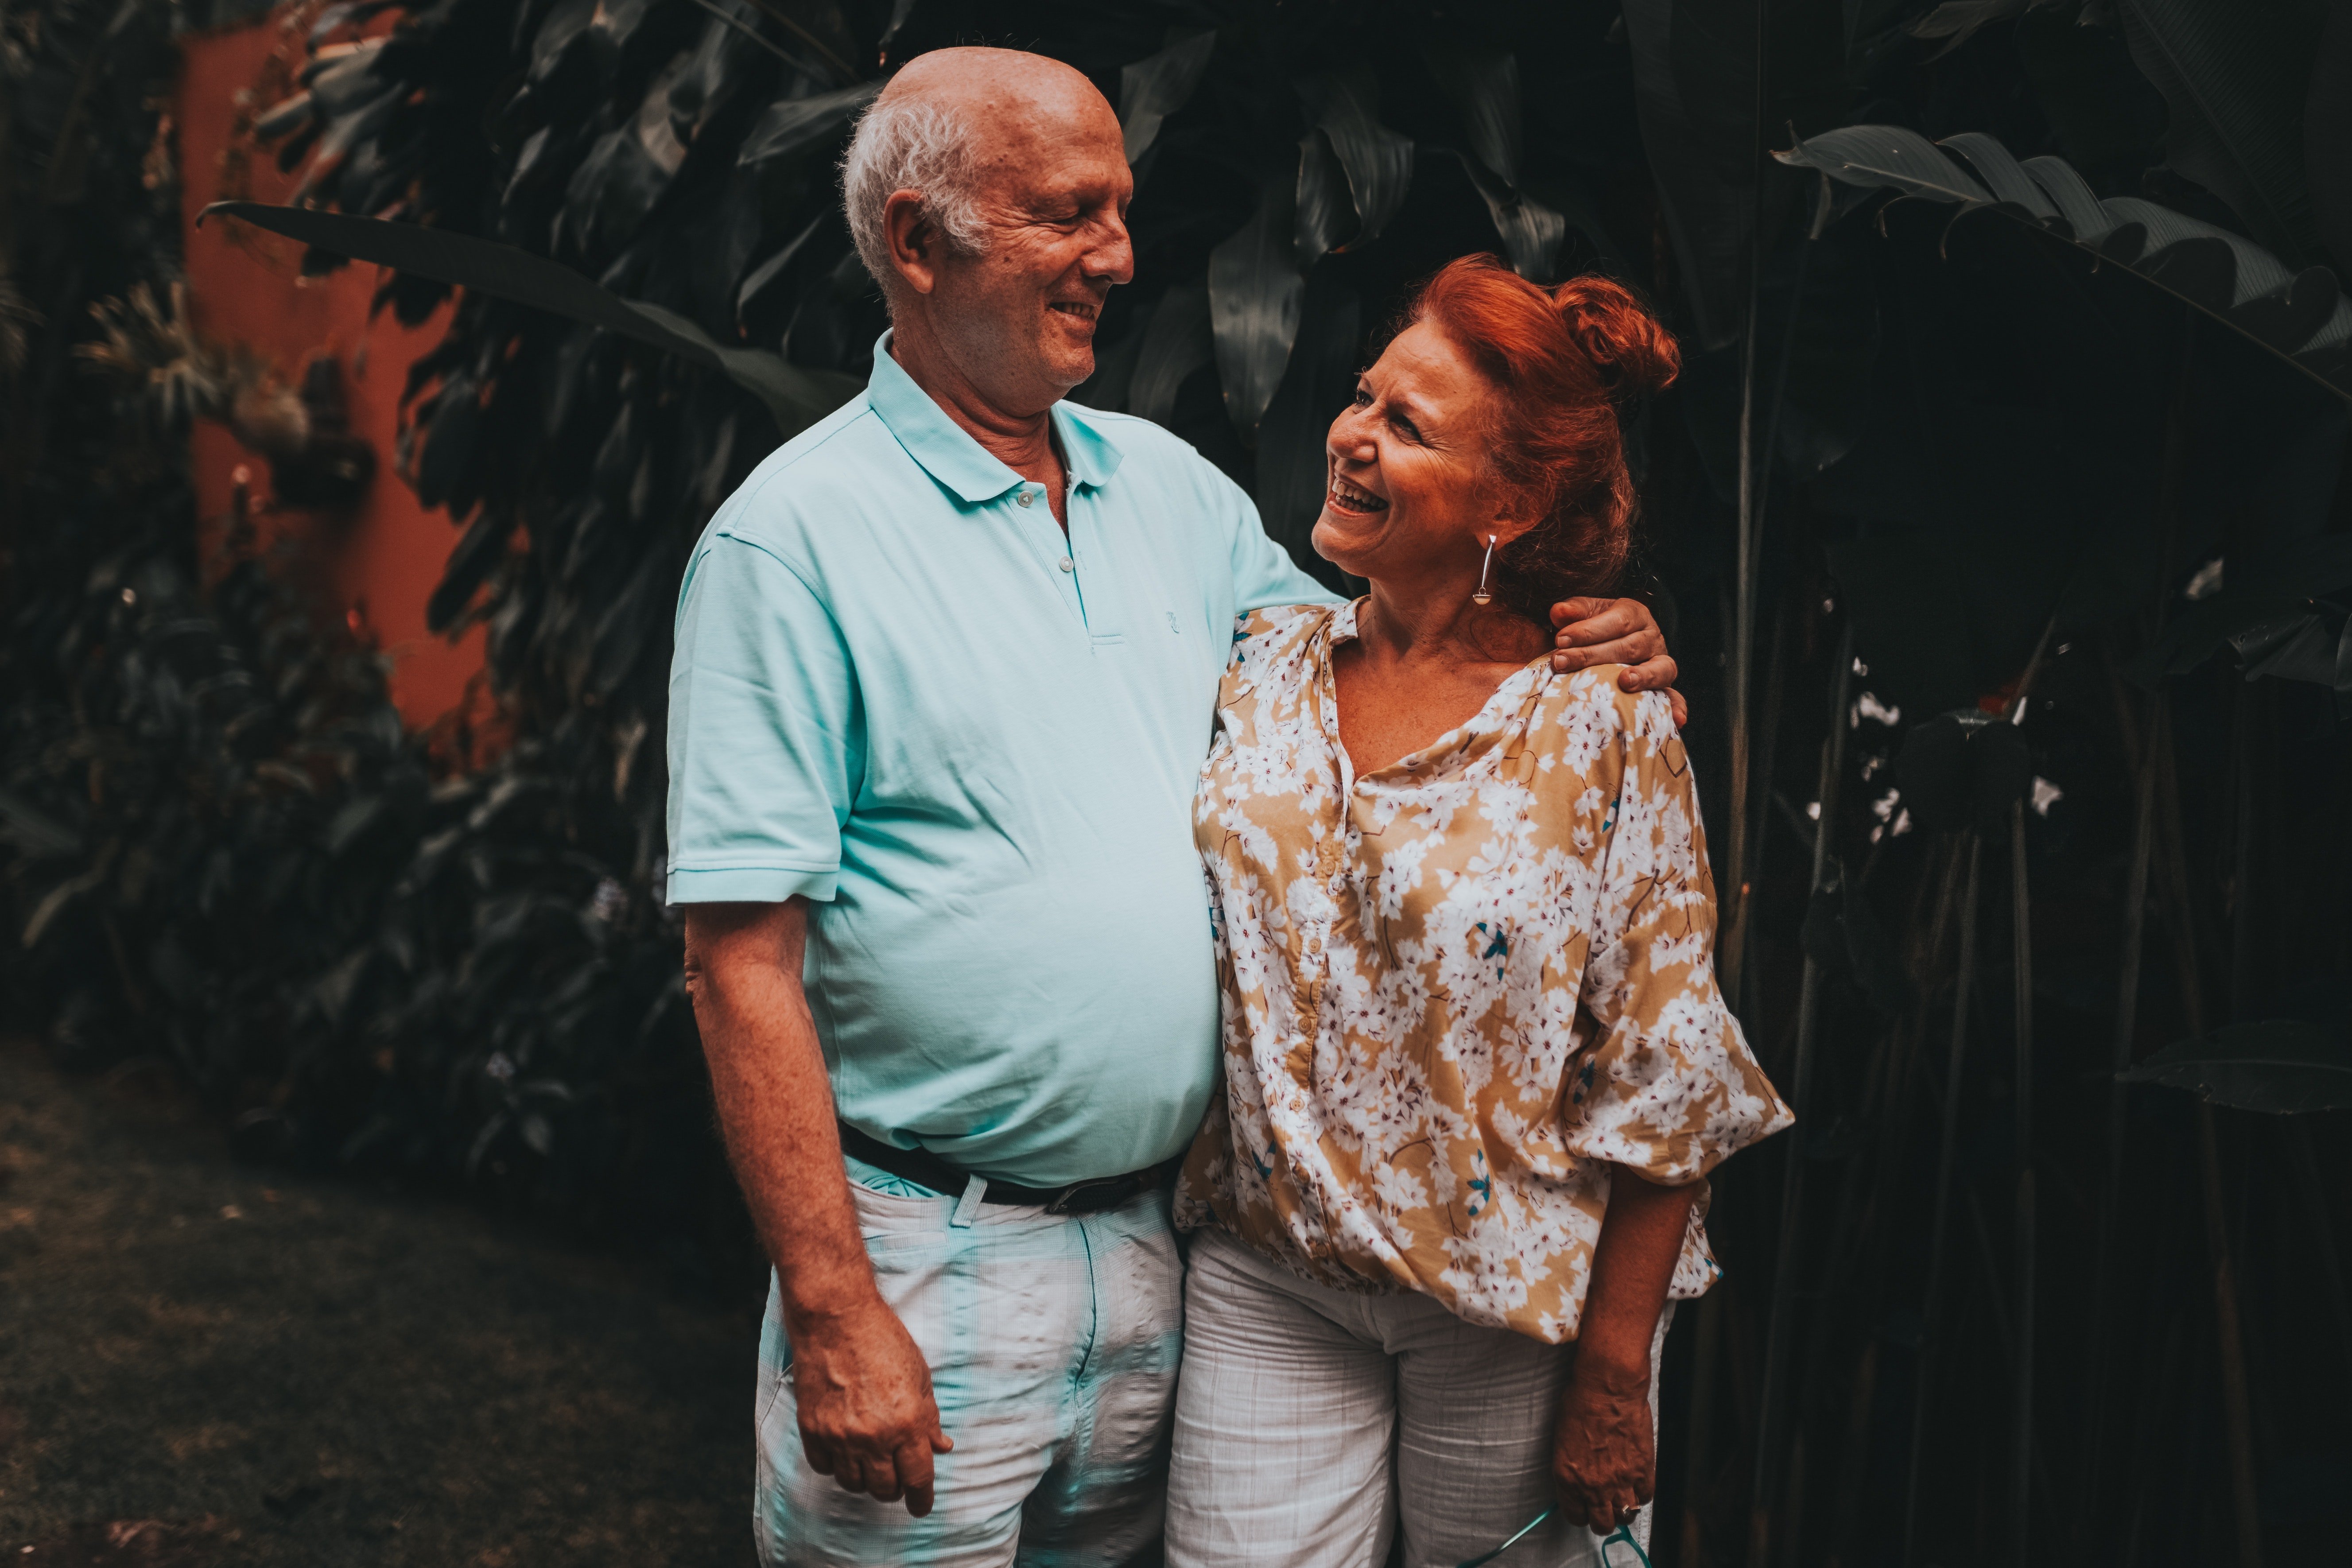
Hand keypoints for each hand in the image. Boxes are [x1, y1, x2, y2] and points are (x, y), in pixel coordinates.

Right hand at [790, 1295, 953, 1515]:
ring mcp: (840, 1435)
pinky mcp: (813, 1429)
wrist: (836, 1319)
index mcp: (908, 1423)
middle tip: (896, 1475)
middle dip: (895, 1488)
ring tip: (870, 1460)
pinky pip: (825, 1468)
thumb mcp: (920, 1377)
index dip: (922, 1499)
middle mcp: (874, 1436)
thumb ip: (930, 1418)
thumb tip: (941, 1447)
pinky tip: (844, 1450)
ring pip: (854, 1484)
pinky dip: (836, 1466)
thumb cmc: (883, 1341)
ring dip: (865, 1479)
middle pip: (885, 1488)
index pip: (918, 1478)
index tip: (921, 1506)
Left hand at [1549, 597, 1685, 728]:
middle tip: (1562, 662)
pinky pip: (1674, 697)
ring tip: (1624, 682)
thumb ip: (1575, 611)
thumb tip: (1559, 611)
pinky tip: (1676, 720)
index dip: (1588, 630)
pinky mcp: (1664, 687)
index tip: (1560, 640)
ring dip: (1643, 676)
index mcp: (1634, 614)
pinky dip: (1676, 707)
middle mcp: (1651, 637)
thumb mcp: (1586, 614)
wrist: (1613, 644)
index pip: (1616, 621)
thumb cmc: (1595, 629)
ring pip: (1658, 668)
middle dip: (1593, 655)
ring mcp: (1660, 663)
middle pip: (1629, 646)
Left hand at [1551, 1353, 1655, 1535]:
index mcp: (1568, 1479)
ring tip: (1622, 1497)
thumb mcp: (1562, 1441)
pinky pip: (1646, 1497)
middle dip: (1603, 1518)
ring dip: (1624, 1509)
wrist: (1607, 1389)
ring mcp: (1620, 1481)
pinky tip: (1636, 1483)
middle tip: (1604, 1507)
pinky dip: (1642, 1493)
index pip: (1575, 1516)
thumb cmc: (1580, 1405)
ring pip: (1626, 1516)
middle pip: (1602, 1524)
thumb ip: (1571, 1469)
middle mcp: (1593, 1486)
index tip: (1584, 1507)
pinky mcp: (1643, 1471)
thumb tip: (1578, 1483)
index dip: (1581, 1513)